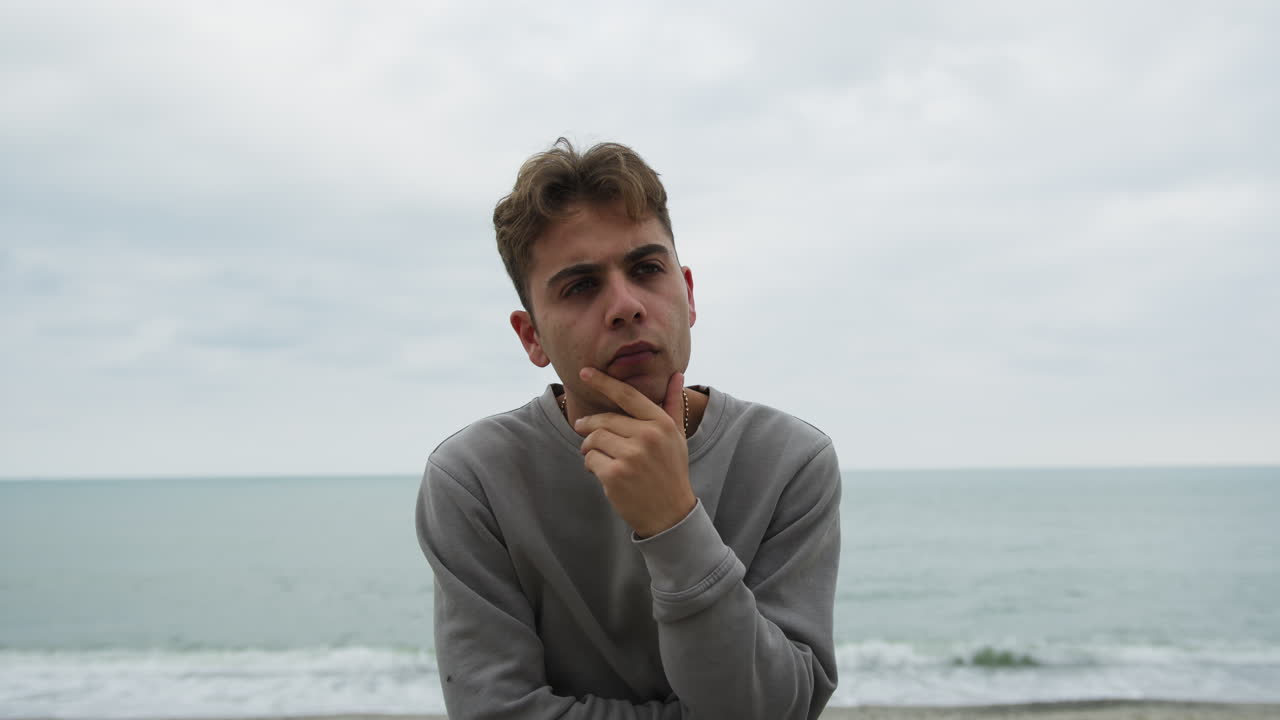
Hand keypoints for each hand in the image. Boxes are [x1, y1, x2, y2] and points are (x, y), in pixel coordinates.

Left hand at [573, 368, 695, 537]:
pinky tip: (602, 472)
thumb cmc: (671, 471)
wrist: (670, 514)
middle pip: (603, 420)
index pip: (627, 396)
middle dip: (588, 425)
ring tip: (596, 455)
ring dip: (589, 447)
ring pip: (593, 439)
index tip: (584, 372)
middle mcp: (648, 437)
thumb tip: (676, 375)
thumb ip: (673, 405)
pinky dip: (590, 465)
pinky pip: (590, 460)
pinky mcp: (615, 475)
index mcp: (662, 424)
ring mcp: (631, 456)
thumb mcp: (677, 437)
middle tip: (582, 429)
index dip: (603, 382)